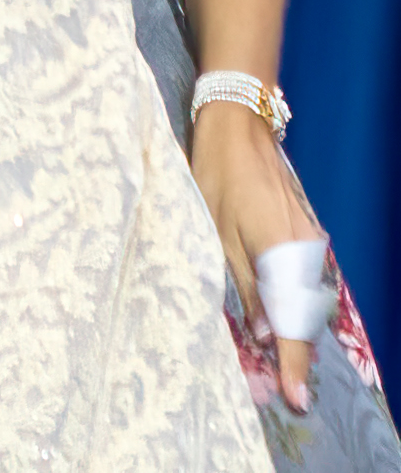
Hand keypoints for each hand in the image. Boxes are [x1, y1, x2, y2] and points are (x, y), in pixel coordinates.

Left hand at [191, 101, 320, 411]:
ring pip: (303, 296)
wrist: (239, 126)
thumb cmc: (218, 174)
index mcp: (281, 254)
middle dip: (291, 350)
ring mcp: (308, 239)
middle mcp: (304, 250)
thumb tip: (261, 331)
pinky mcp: (303, 230)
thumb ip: (244, 284)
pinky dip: (290, 299)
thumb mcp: (217, 231)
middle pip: (303, 314)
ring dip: (290, 325)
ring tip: (273, 357)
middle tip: (275, 384)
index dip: (294, 365)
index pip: (293, 323)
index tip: (295, 399)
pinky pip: (302, 277)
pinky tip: (273, 313)